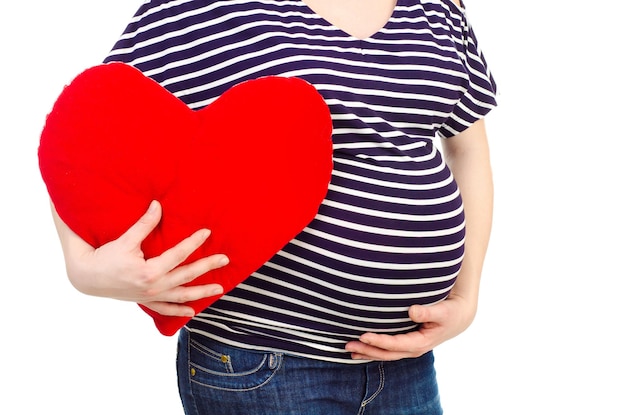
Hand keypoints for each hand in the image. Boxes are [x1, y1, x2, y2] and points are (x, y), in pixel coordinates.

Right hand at [53, 200, 228, 316]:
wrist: (87, 277)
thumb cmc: (106, 256)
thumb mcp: (125, 240)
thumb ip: (144, 224)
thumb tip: (158, 205)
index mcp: (149, 270)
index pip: (178, 254)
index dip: (194, 242)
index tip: (207, 232)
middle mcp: (153, 286)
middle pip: (186, 275)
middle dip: (207, 267)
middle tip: (225, 260)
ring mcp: (150, 296)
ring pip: (181, 295)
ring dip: (201, 292)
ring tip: (220, 288)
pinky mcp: (145, 301)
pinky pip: (165, 309)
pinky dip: (179, 311)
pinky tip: (192, 312)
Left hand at [344, 293, 476, 360]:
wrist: (459, 317)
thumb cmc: (451, 312)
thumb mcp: (443, 311)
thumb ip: (428, 312)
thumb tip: (412, 310)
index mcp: (421, 342)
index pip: (395, 344)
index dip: (378, 341)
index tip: (363, 335)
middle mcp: (413, 348)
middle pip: (386, 353)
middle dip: (367, 350)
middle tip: (348, 345)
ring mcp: (410, 348)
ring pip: (385, 354)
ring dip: (367, 352)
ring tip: (349, 350)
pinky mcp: (407, 343)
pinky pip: (388, 350)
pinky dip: (374, 349)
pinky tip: (362, 348)